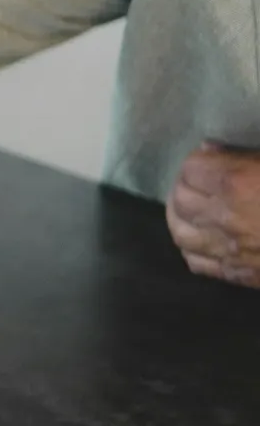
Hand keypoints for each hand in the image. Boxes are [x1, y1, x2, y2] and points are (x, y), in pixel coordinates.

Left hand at [168, 142, 259, 287]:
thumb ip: (247, 158)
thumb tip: (213, 150)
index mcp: (237, 185)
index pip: (192, 169)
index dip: (199, 160)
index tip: (209, 156)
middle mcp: (224, 218)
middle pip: (180, 200)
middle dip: (184, 186)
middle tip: (197, 180)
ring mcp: (228, 251)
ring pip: (180, 233)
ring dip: (179, 217)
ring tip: (188, 207)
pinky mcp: (238, 275)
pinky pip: (197, 262)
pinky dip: (192, 249)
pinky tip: (199, 240)